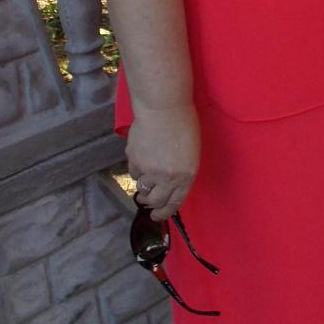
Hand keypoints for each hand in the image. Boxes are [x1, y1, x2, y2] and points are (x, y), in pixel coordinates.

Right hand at [127, 104, 200, 219]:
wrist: (163, 108)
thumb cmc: (183, 125)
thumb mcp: (191, 153)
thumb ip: (181, 172)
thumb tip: (169, 186)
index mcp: (186, 176)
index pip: (175, 202)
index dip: (165, 212)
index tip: (158, 215)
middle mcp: (168, 178)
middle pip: (155, 201)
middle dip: (150, 203)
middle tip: (146, 200)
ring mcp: (150, 170)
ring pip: (142, 188)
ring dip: (143, 186)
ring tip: (145, 174)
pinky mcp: (134, 161)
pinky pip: (133, 173)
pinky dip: (136, 169)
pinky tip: (141, 156)